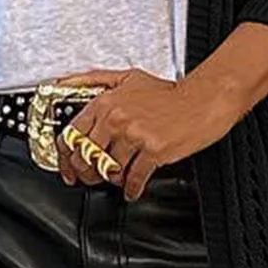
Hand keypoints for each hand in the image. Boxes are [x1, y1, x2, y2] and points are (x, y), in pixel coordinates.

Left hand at [51, 66, 235, 200]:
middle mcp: (116, 119)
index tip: (67, 167)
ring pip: (110, 169)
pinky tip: (133, 189)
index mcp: (106, 102)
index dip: (66, 156)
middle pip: (86, 157)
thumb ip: (94, 79)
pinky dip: (132, 189)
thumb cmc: (169, 92)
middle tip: (91, 179)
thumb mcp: (127, 78)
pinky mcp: (153, 151)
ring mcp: (134, 136)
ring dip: (112, 179)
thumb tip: (65, 81)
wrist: (202, 100)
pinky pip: (134, 178)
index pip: (72, 134)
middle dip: (86, 173)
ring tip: (117, 179)